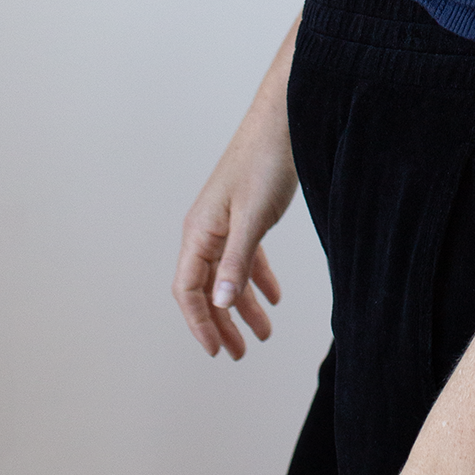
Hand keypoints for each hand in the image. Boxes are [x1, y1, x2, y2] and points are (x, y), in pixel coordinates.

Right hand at [173, 18, 300, 358]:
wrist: (286, 120)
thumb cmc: (265, 162)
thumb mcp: (252, 217)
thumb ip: (236, 261)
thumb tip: (220, 305)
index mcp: (199, 231)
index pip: (188, 290)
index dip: (199, 324)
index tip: (217, 352)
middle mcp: (206, 229)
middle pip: (206, 288)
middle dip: (221, 324)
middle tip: (240, 354)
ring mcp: (226, 221)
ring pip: (227, 274)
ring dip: (243, 305)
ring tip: (263, 334)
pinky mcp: (246, 214)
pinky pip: (245, 256)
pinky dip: (257, 279)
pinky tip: (274, 297)